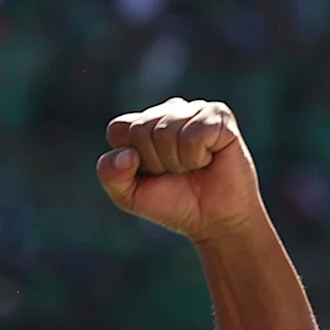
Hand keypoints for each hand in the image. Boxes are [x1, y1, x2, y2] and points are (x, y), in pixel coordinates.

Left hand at [96, 98, 266, 243]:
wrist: (215, 219)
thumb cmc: (172, 203)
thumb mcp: (128, 195)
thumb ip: (110, 173)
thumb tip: (126, 154)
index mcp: (142, 123)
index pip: (119, 129)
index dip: (131, 159)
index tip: (150, 172)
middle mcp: (168, 111)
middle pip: (141, 129)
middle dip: (155, 161)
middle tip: (176, 172)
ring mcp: (195, 110)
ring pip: (167, 131)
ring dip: (178, 161)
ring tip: (193, 167)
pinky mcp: (220, 116)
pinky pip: (195, 134)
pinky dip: (197, 156)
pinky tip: (209, 159)